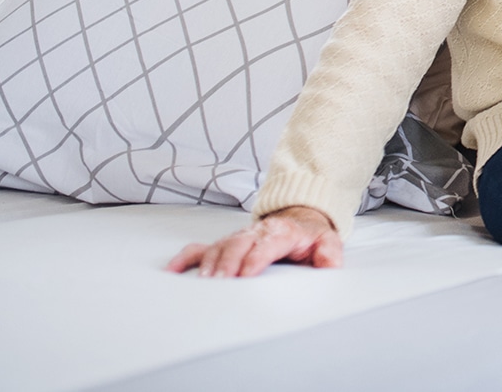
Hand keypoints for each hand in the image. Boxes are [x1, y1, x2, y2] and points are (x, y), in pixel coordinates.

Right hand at [166, 206, 341, 277]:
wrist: (299, 218)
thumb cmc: (310, 235)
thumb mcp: (328, 241)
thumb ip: (330, 252)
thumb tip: (329, 263)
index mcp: (282, 232)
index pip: (267, 243)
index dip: (255, 258)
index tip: (246, 274)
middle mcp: (256, 232)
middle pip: (238, 244)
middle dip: (228, 262)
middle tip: (219, 282)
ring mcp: (239, 237)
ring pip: (219, 247)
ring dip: (209, 264)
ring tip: (202, 283)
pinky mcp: (226, 243)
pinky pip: (201, 248)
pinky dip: (185, 258)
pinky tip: (171, 270)